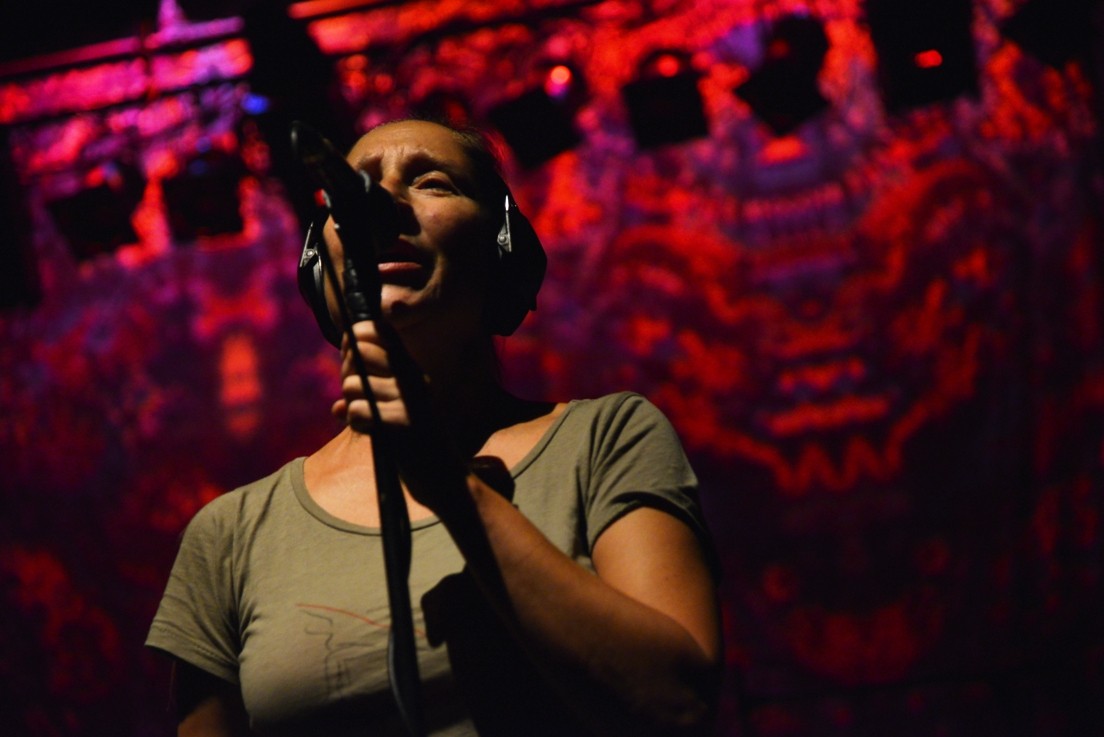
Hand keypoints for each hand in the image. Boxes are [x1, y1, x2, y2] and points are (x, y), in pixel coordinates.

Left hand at [331, 319, 467, 509]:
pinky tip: (373, 434)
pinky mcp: (401, 424)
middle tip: (356, 397)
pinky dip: (356, 426)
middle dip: (347, 374)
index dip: (354, 340)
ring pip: (352, 385)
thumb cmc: (414, 444)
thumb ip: (372, 389)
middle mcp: (413, 378)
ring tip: (371, 422)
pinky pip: (355, 413)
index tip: (350, 359)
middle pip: (358, 353)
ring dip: (351, 406)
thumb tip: (340, 382)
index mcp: (413, 369)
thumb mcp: (398, 408)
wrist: (443, 479)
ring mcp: (409, 400)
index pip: (377, 330)